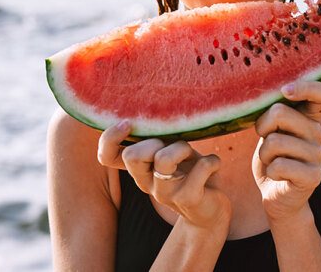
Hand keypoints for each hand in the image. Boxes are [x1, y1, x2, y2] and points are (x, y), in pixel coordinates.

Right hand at [98, 121, 230, 231]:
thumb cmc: (190, 173)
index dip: (110, 137)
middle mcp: (145, 182)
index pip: (106, 157)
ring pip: (164, 158)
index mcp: (139, 169)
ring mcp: (164, 193)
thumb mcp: (172, 153)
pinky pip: (200, 167)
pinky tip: (214, 166)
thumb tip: (158, 108)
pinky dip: (212, 161)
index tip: (128, 123)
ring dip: (184, 148)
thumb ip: (160, 139)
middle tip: (174, 146)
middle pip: (132, 155)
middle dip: (156, 141)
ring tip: (193, 155)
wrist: (211, 211)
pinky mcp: (187, 199)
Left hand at [253, 80, 320, 221]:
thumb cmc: (271, 158)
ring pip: (275, 141)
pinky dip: (270, 171)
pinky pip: (280, 165)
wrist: (276, 196)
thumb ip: (275, 113)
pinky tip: (278, 176)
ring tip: (272, 161)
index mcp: (309, 118)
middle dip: (261, 128)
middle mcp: (318, 133)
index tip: (284, 90)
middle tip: (265, 141)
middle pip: (280, 112)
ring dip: (264, 154)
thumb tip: (268, 94)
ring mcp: (318, 155)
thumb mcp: (269, 130)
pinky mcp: (314, 176)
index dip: (305, 86)